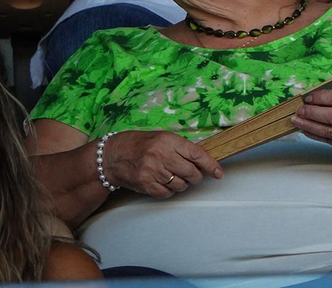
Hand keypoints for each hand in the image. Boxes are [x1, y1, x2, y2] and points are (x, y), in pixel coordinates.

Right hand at [102, 131, 222, 198]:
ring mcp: (152, 171)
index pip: (197, 154)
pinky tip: (164, 184)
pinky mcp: (145, 184)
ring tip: (175, 177)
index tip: (218, 173)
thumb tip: (202, 161)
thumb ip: (181, 148)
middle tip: (193, 176)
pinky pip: (167, 193)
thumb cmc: (140, 145)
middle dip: (196, 177)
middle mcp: (161, 155)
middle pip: (191, 173)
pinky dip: (170, 191)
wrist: (112, 155)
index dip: (210, 165)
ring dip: (183, 185)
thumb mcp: (162, 138)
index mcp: (168, 141)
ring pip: (180, 185)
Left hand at [293, 87, 331, 158]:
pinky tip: (307, 130)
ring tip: (297, 121)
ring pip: (328, 131)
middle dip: (311, 113)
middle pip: (330, 116)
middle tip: (299, 110)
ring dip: (310, 126)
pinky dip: (317, 136)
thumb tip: (322, 98)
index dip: (319, 98)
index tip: (308, 97)